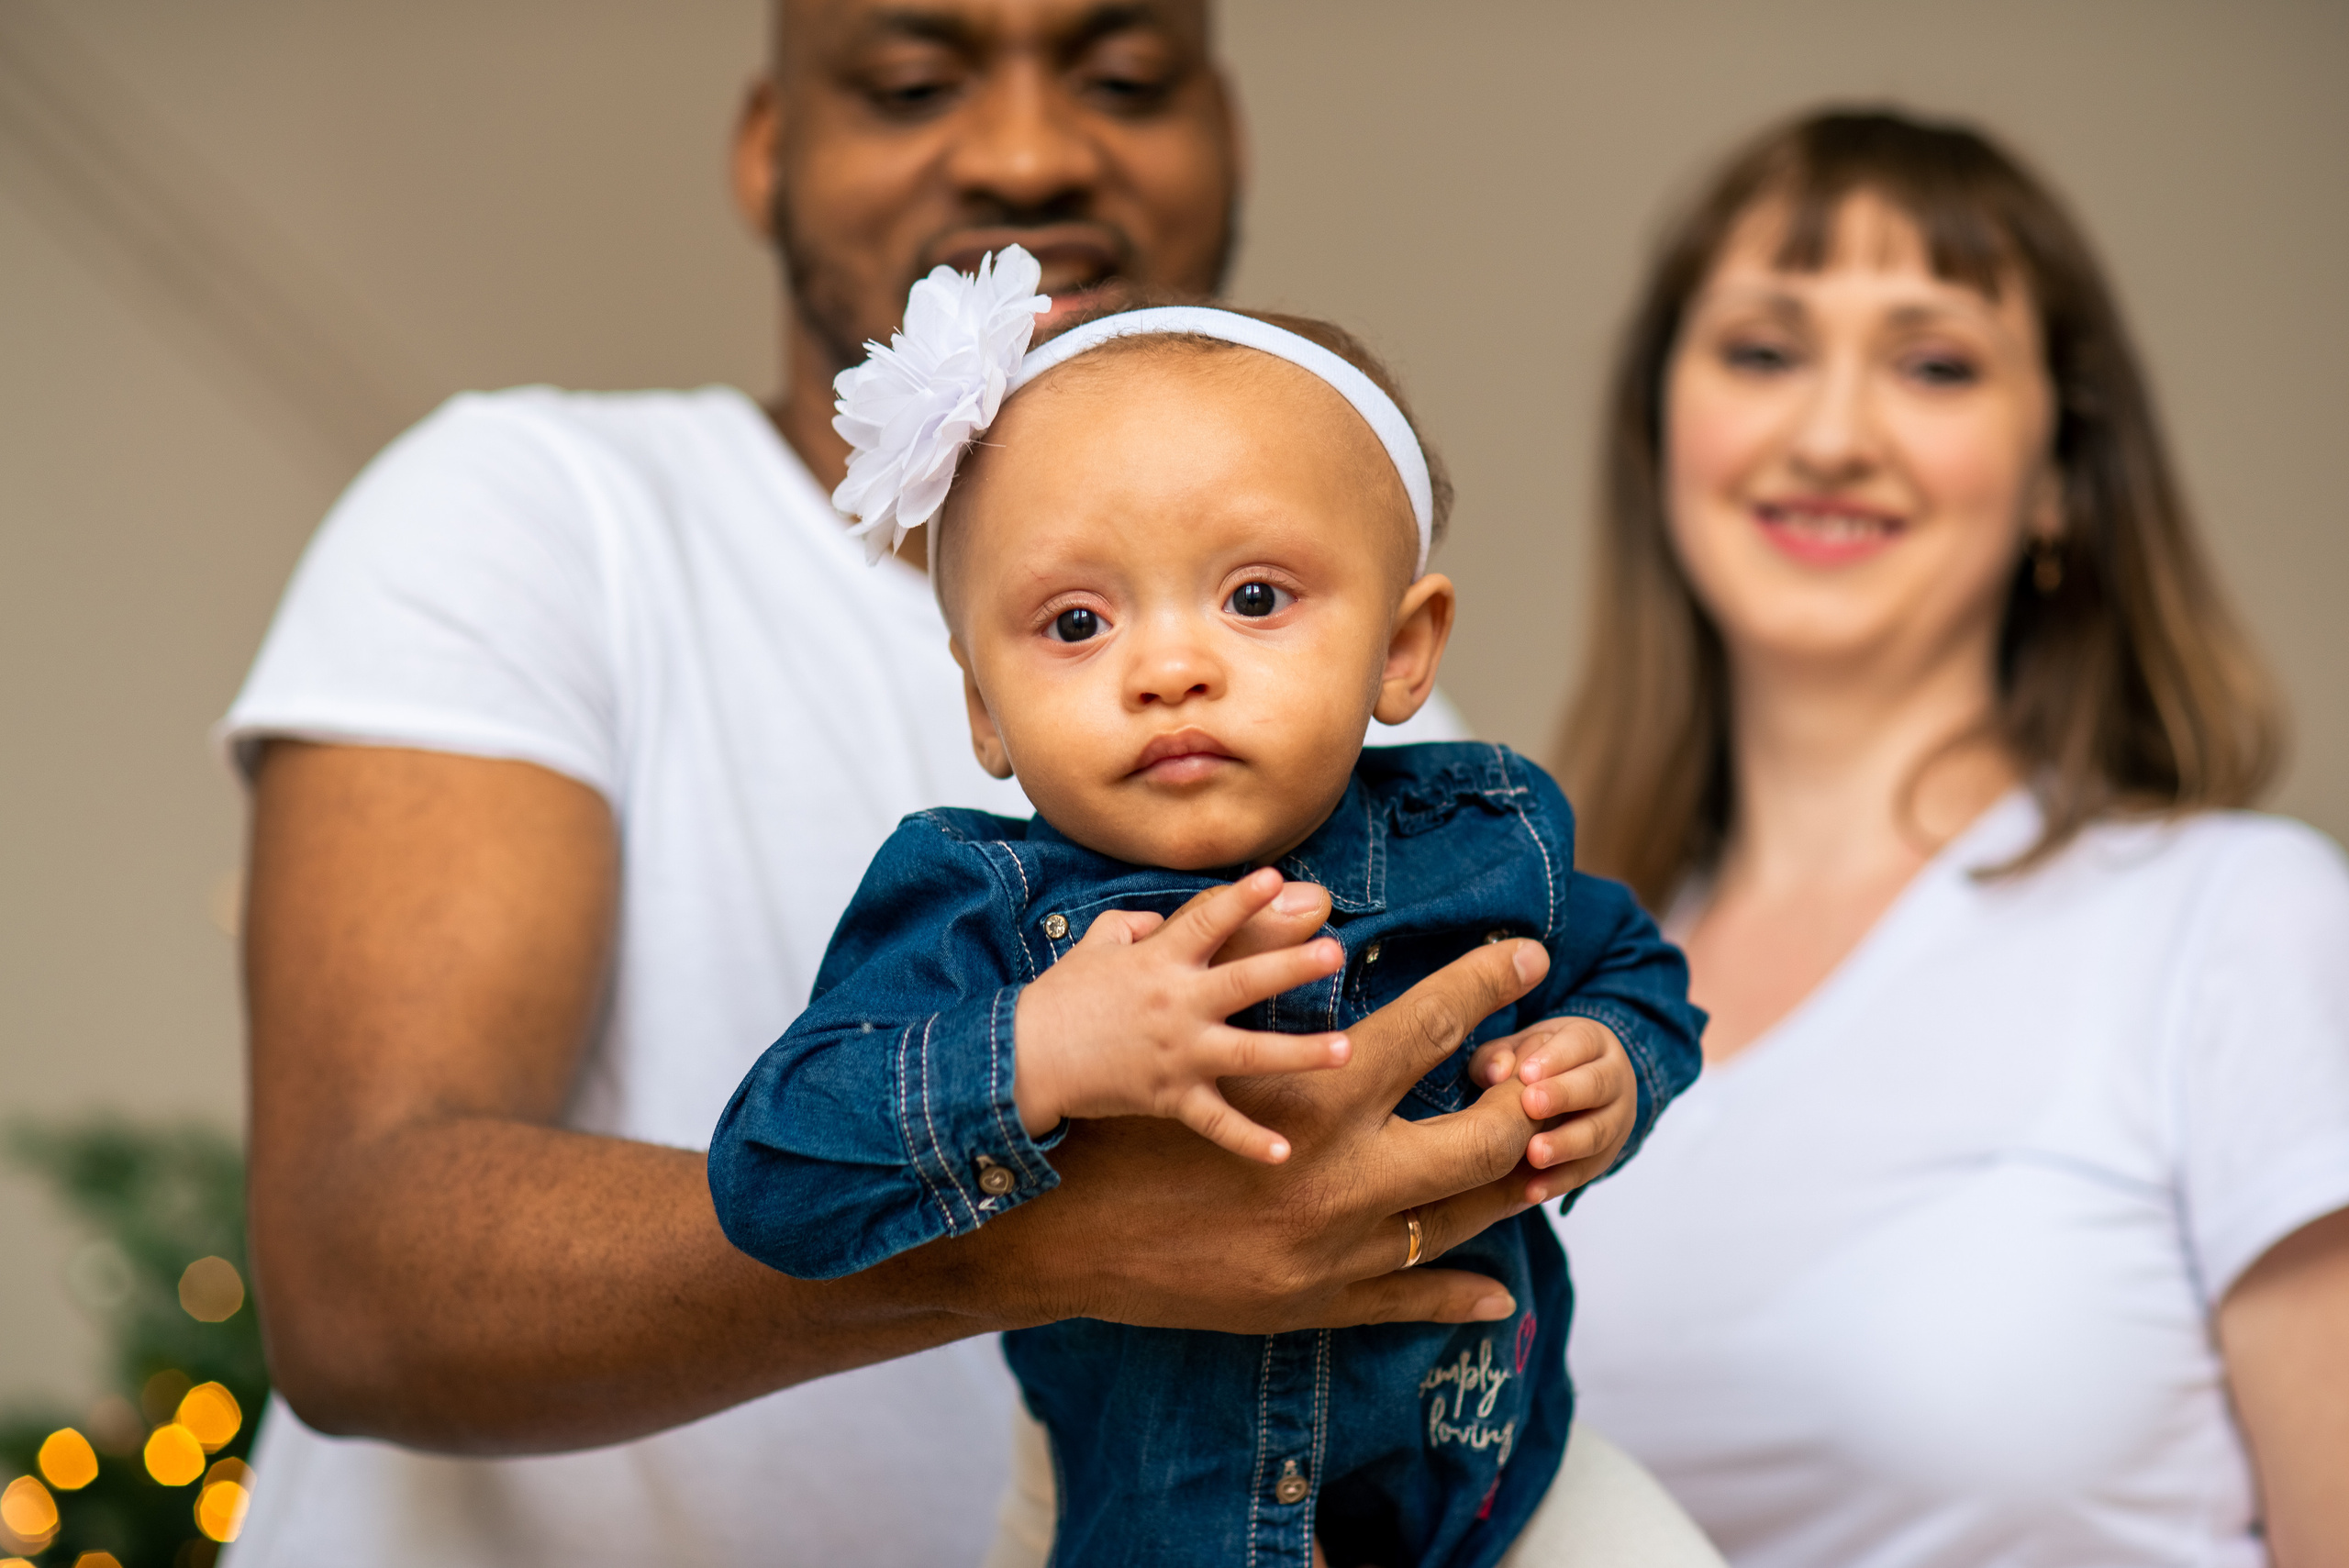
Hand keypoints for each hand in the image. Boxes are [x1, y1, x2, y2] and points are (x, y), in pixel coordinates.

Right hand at [923, 916, 1559, 1334]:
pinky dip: (1457, 1294)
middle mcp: (1341, 1172)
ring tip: (1548, 1164)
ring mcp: (1332, 1246)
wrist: (1059, 1233)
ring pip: (1455, 1221)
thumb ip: (1244, 947)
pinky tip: (1500, 1294)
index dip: (1485, 983)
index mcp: (1314, 1092)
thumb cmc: (1116, 1112)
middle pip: (1477, 1135)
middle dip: (1523, 1100)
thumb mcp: (1181, 1025)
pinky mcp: (1308, 1299)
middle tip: (1549, 1074)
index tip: (1527, 955)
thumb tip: (1300, 894)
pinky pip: (1403, 1299)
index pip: (1429, 1023)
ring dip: (1507, 1190)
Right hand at [1012, 867, 1353, 1161]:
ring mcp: (1178, 1054)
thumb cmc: (1058, 998)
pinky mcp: (1170, 1097)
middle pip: (1245, 981)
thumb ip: (1132, 924)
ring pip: (1250, 1054)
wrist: (1023, 1060)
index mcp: (1159, 962)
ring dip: (1301, 1053)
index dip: (1241, 898)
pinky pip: (1215, 1123)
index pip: (1207, 921)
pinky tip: (1285, 1153)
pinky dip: (1248, 1141)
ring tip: (1346, 1049)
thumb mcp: (1093, 945)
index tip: (1275, 876)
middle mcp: (1177, 1005)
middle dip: (1293, 966)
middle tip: (1335, 952)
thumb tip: (1158, 919)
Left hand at [1468, 1018, 1637, 1202]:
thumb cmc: (1536, 1064)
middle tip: (1530, 1106)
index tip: (1525, 1073)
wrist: (1569, 1091)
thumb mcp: (1515, 1051)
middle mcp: (1615, 1077)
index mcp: (1594, 1041)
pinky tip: (1532, 1191)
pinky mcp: (1609, 1154)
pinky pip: (1588, 1170)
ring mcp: (1618, 1118)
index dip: (1555, 1058)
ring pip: (1599, 1132)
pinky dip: (1559, 1182)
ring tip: (1533, 1154)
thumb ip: (1498, 1056)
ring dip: (1566, 1145)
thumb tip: (1496, 1071)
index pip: (1581, 1043)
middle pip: (1597, 1085)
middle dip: (1564, 1096)